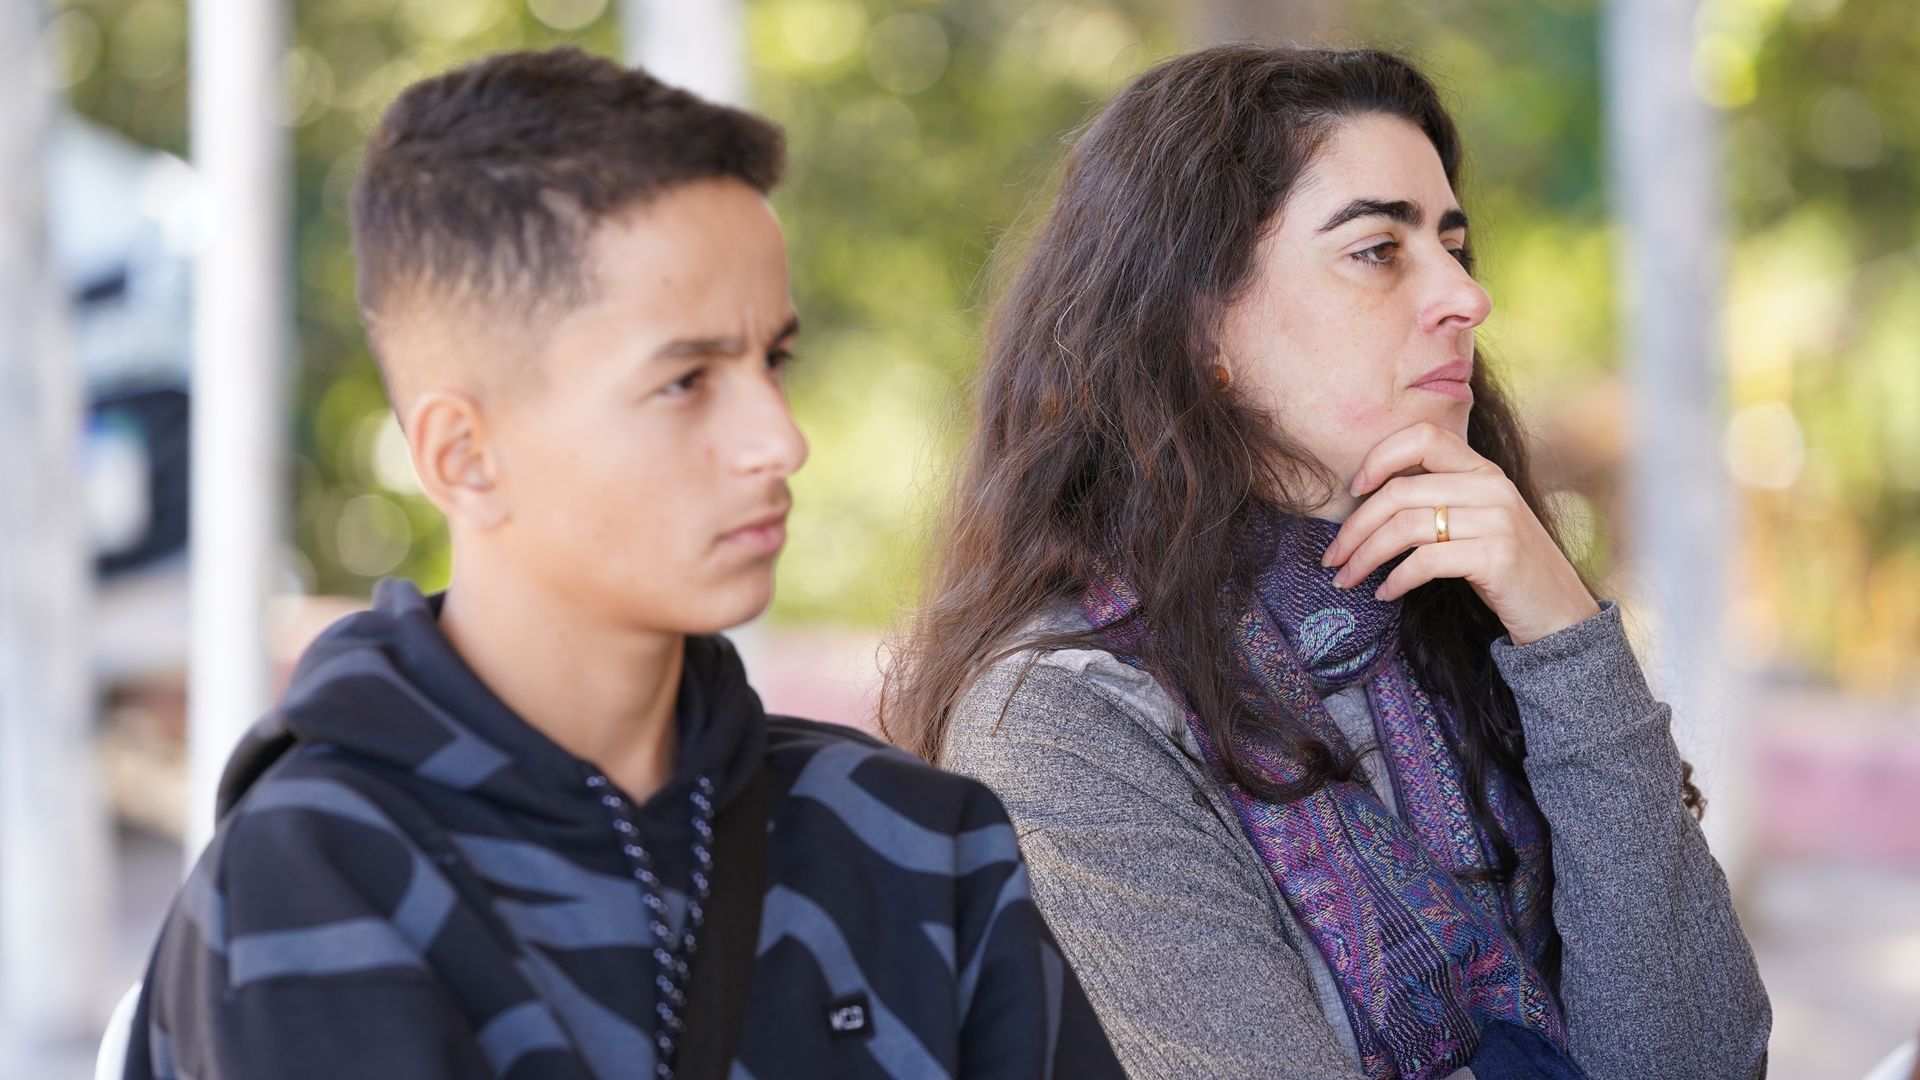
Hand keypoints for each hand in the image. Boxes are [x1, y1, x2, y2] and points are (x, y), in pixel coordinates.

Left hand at [1319, 422, 1599, 644]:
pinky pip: (1425, 562)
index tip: (1352, 490)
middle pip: (1399, 492)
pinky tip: (1384, 593)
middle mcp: (1491, 486)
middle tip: (1331, 557)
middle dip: (1354, 527)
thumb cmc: (1503, 567)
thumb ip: (1438, 500)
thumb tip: (1365, 502)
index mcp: (1482, 469)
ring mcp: (1497, 520)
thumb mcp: (1476, 520)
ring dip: (1364, 557)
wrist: (1560, 612)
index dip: (1379, 456)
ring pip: (1405, 527)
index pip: (1423, 437)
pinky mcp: (1497, 557)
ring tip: (1346, 579)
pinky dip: (1395, 580)